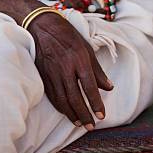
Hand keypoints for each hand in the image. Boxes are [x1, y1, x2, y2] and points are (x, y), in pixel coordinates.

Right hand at [28, 12, 113, 129]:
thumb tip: (109, 87)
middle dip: (85, 114)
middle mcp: (65, 68)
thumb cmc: (68, 35)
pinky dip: (60, 107)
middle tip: (92, 125)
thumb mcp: (86, 48)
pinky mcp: (43, 76)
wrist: (43, 26)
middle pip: (75, 97)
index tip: (102, 116)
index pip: (89, 87)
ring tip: (81, 122)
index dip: (96, 103)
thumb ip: (97, 70)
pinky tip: (67, 112)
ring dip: (72, 114)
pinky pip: (53, 96)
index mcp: (79, 59)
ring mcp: (52, 73)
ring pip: (62, 100)